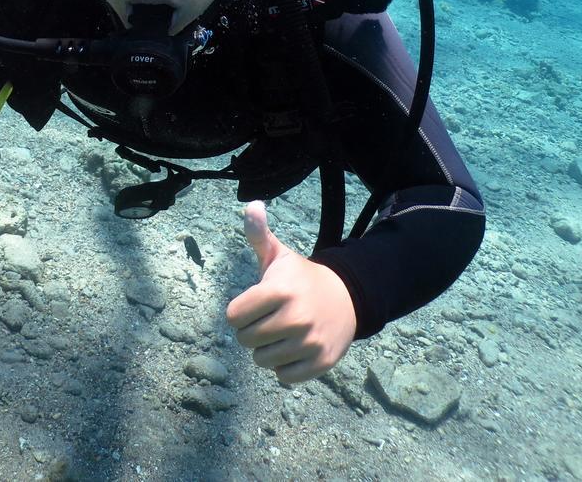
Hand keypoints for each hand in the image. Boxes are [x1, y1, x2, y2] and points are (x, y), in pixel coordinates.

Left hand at [225, 200, 356, 384]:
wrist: (347, 298)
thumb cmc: (300, 278)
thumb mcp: (279, 255)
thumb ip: (259, 233)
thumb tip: (251, 204)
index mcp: (279, 290)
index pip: (233, 316)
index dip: (239, 312)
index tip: (254, 304)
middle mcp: (296, 318)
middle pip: (246, 340)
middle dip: (252, 331)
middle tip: (269, 319)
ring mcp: (310, 342)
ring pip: (262, 361)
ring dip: (267, 350)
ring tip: (282, 333)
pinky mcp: (321, 363)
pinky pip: (284, 377)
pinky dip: (285, 367)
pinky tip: (295, 349)